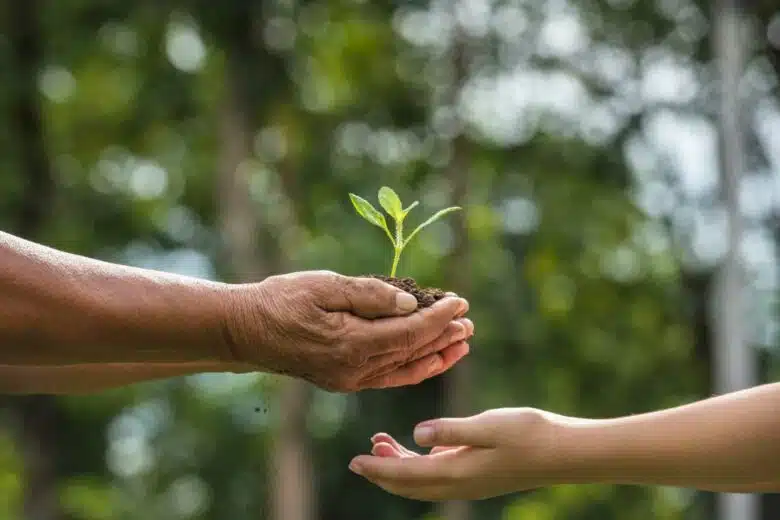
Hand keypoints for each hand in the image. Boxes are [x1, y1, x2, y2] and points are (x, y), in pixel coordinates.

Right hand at [224, 271, 473, 391]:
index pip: (409, 332)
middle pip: (412, 353)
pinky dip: (412, 368)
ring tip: (461, 343)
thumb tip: (410, 303)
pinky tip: (428, 359)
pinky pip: (388, 377)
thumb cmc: (281, 300)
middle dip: (443, 337)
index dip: (438, 318)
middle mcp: (355, 369)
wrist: (245, 331)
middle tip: (469, 323)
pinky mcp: (344, 381)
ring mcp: (350, 380)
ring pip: (404, 370)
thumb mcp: (324, 286)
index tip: (460, 302)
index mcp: (352, 344)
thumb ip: (369, 294)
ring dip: (435, 356)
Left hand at [348, 408, 559, 500]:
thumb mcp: (489, 425)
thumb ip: (451, 430)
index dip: (378, 468)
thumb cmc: (529, 434)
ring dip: (399, 467)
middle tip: (359, 457)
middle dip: (381, 472)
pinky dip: (420, 464)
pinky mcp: (478, 475)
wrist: (564, 452)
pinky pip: (438, 475)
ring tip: (382, 443)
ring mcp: (469, 482)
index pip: (406, 474)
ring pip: (422, 481)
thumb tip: (415, 434)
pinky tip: (417, 445)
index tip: (354, 460)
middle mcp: (459, 483)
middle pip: (408, 484)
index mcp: (457, 472)